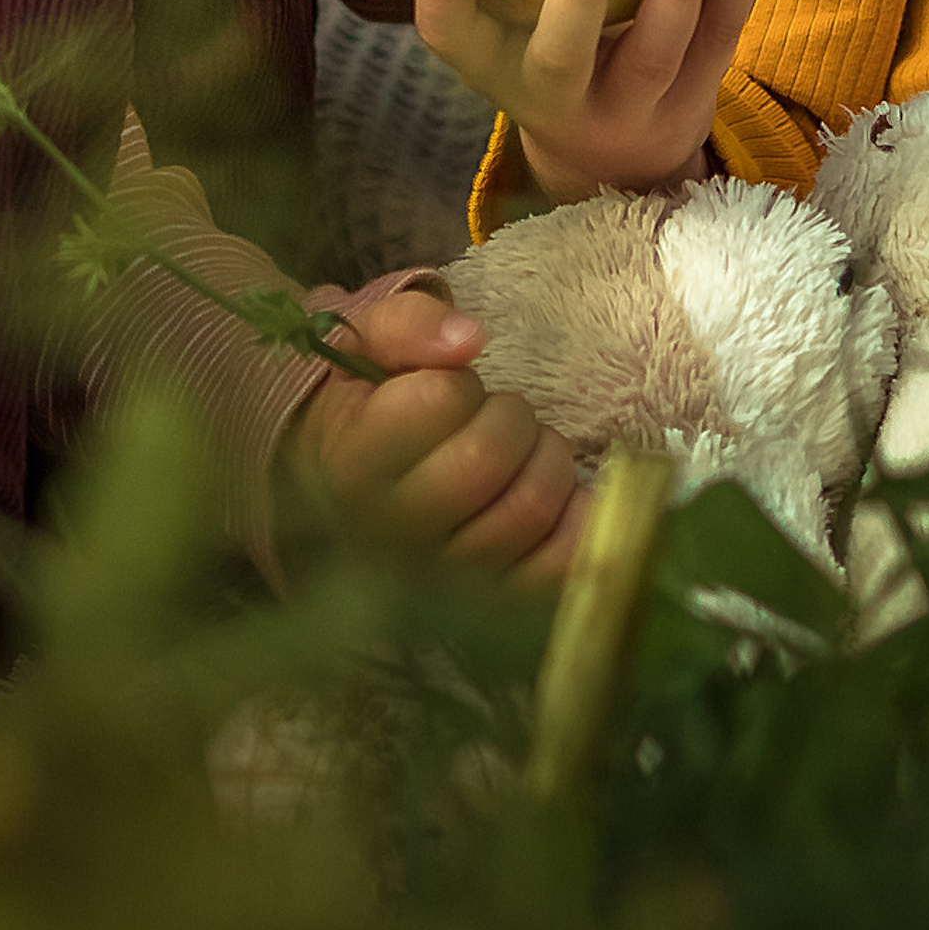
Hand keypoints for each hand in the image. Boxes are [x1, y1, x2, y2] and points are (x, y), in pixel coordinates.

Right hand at [279, 283, 586, 580]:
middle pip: (489, 458)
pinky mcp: (495, 604)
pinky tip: (563, 495)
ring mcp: (446, 579)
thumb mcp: (368, 347)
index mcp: (355, 463)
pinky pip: (561, 567)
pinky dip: (580, 521)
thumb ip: (411, 325)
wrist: (349, 495)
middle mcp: (395, 532)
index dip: (459, 384)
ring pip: (531, 507)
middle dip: (510, 418)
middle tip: (495, 417)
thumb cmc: (370, 409)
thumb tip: (470, 339)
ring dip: (546, 461)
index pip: (438, 403)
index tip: (448, 391)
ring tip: (521, 455)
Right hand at [415, 0, 766, 207]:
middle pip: (562, 56)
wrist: (615, 158)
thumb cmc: (547, 44)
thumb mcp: (507, 16)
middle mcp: (555, 99)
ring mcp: (627, 111)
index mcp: (497, 68)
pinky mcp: (688, 107)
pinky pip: (717, 44)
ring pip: (653, 56)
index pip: (451, 34)